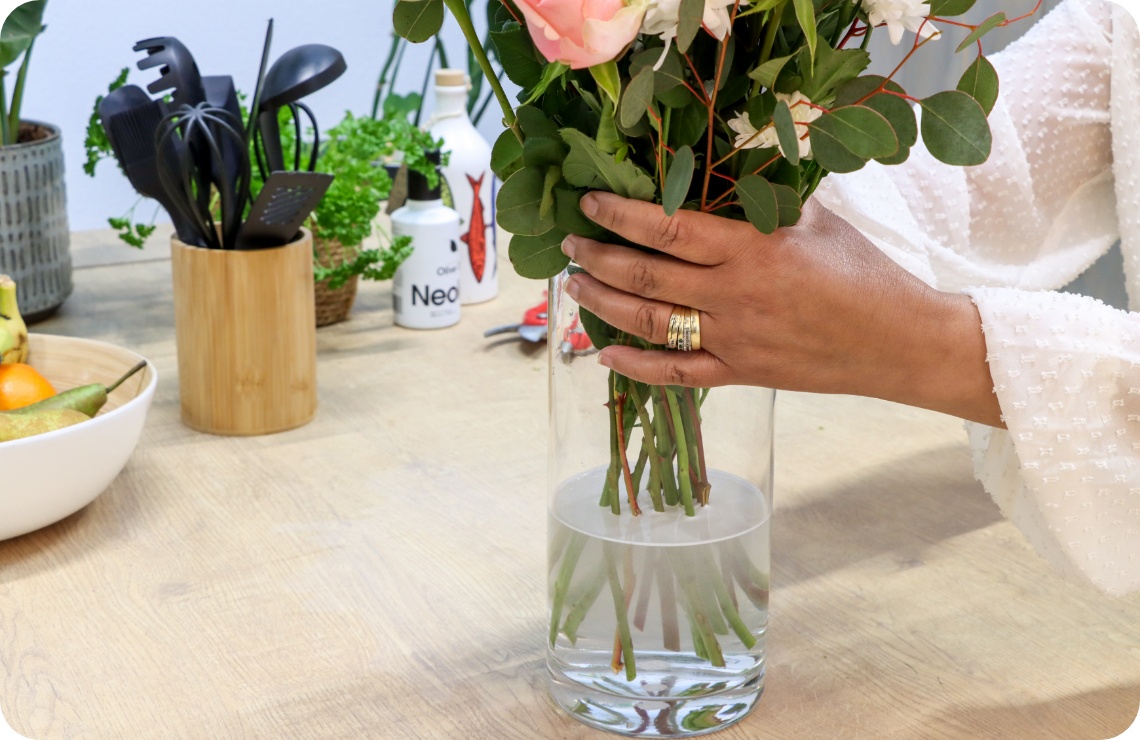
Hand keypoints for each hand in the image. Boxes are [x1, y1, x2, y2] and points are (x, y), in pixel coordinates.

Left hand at [563, 191, 1002, 427]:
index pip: (669, 228)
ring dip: (605, 304)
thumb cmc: (861, 271)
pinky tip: (604, 355)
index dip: (621, 216)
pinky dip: (636, 367)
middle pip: (647, 277)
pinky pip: (677, 374)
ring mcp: (734, 339)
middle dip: (598, 258)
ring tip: (576, 286)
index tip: (589, 205)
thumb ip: (762, 200)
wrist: (898, 341)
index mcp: (752, 248)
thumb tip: (713, 177)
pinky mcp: (740, 374)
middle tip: (568, 244)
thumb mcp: (815, 219)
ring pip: (652, 324)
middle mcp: (734, 294)